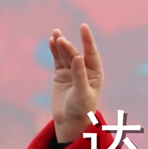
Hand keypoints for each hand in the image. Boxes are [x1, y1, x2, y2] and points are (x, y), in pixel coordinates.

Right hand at [49, 23, 103, 142]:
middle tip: (60, 39)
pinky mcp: (60, 75)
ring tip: (56, 34)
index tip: (83, 27)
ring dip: (60, 45)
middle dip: (68, 46)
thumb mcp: (82, 93)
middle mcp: (84, 70)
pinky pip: (57, 60)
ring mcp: (72, 72)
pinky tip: (51, 41)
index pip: (91, 54)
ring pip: (65, 56)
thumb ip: (80, 75)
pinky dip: (54, 52)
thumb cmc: (82, 109)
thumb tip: (79, 57)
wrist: (70, 121)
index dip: (87, 40)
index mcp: (95, 74)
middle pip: (76, 54)